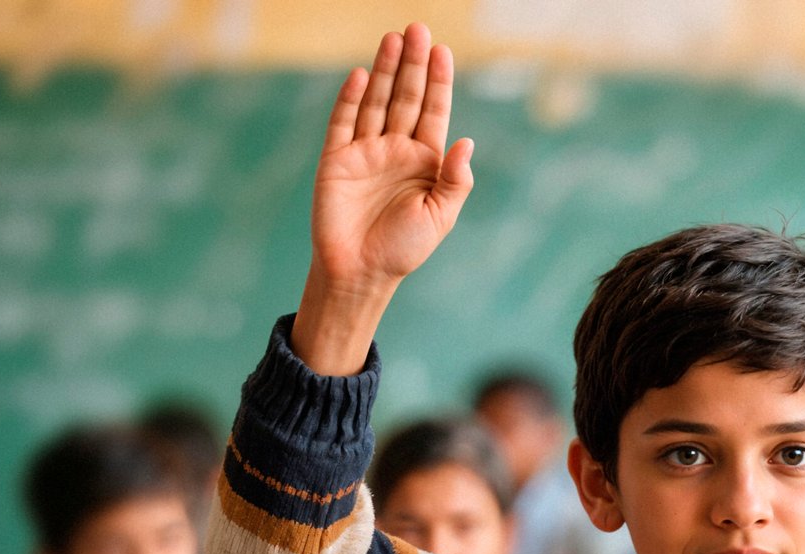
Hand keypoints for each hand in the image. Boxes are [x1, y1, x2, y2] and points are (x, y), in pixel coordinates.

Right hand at [293, 22, 474, 374]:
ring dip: (386, 72)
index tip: (443, 51)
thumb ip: (455, 181)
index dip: (438, 82)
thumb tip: (467, 142)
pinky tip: (363, 76)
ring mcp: (365, 152)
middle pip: (406, 98)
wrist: (360, 273)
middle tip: (418, 29)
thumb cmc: (404, 250)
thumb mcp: (439, 217)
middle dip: (413, 65)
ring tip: (394, 39)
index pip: (433, 112)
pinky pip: (344, 122)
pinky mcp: (336, 160)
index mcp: (424, 162)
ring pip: (377, 102)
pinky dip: (352, 99)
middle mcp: (395, 151)